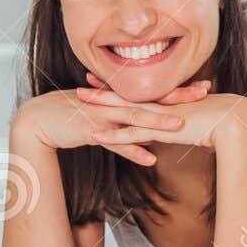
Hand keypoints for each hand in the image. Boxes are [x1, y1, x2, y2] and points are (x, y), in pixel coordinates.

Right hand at [16, 76, 212, 165]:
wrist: (40, 120)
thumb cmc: (76, 118)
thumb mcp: (107, 119)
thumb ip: (130, 127)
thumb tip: (151, 139)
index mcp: (122, 99)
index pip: (156, 93)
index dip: (180, 90)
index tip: (205, 87)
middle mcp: (116, 104)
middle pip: (152, 99)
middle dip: (178, 97)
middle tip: (204, 93)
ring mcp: (105, 116)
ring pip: (135, 118)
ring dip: (157, 122)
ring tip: (180, 126)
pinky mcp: (92, 130)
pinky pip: (115, 143)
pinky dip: (132, 151)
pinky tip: (150, 159)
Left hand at [76, 77, 246, 155]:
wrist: (234, 122)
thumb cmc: (227, 120)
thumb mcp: (208, 120)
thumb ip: (197, 122)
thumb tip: (197, 128)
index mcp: (171, 101)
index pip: (142, 91)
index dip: (124, 85)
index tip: (110, 79)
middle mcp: (163, 105)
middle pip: (128, 95)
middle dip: (104, 90)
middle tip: (84, 83)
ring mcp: (160, 116)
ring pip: (123, 110)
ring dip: (99, 107)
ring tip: (78, 102)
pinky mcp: (161, 130)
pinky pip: (131, 134)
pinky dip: (111, 135)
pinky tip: (94, 137)